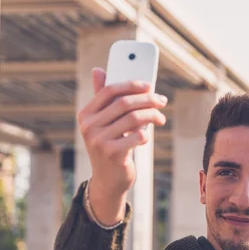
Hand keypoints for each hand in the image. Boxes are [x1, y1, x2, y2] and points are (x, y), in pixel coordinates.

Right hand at [78, 68, 166, 223]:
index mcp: (86, 114)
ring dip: (152, 116)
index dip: (131, 85)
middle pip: (124, 103)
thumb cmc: (110, 146)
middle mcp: (89, 127)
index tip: (149, 86)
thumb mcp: (104, 123)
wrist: (108, 180)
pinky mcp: (112, 154)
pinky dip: (146, 134)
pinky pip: (136, 137)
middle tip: (162, 101)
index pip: (109, 90)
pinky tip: (147, 137)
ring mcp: (99, 141)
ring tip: (161, 118)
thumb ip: (103, 99)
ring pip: (133, 119)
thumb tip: (98, 70)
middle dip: (147, 99)